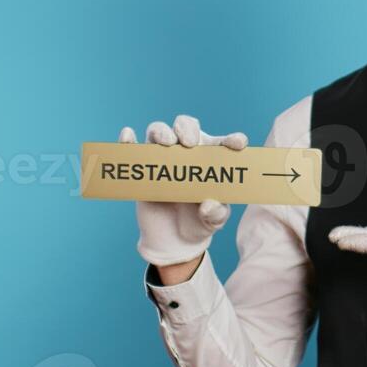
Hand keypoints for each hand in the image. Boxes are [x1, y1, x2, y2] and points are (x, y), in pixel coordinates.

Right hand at [118, 115, 248, 271]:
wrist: (173, 241)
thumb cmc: (199, 224)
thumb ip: (216, 214)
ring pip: (159, 131)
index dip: (232, 139)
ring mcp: (163, 158)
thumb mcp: (214, 222)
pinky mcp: (143, 168)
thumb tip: (208, 204)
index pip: (223, 143)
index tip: (238, 144)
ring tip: (167, 144)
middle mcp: (187, 154)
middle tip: (190, 144)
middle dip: (188, 128)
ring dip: (162, 132)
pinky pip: (133, 148)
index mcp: (211, 161)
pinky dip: (129, 139)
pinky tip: (128, 134)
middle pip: (186, 126)